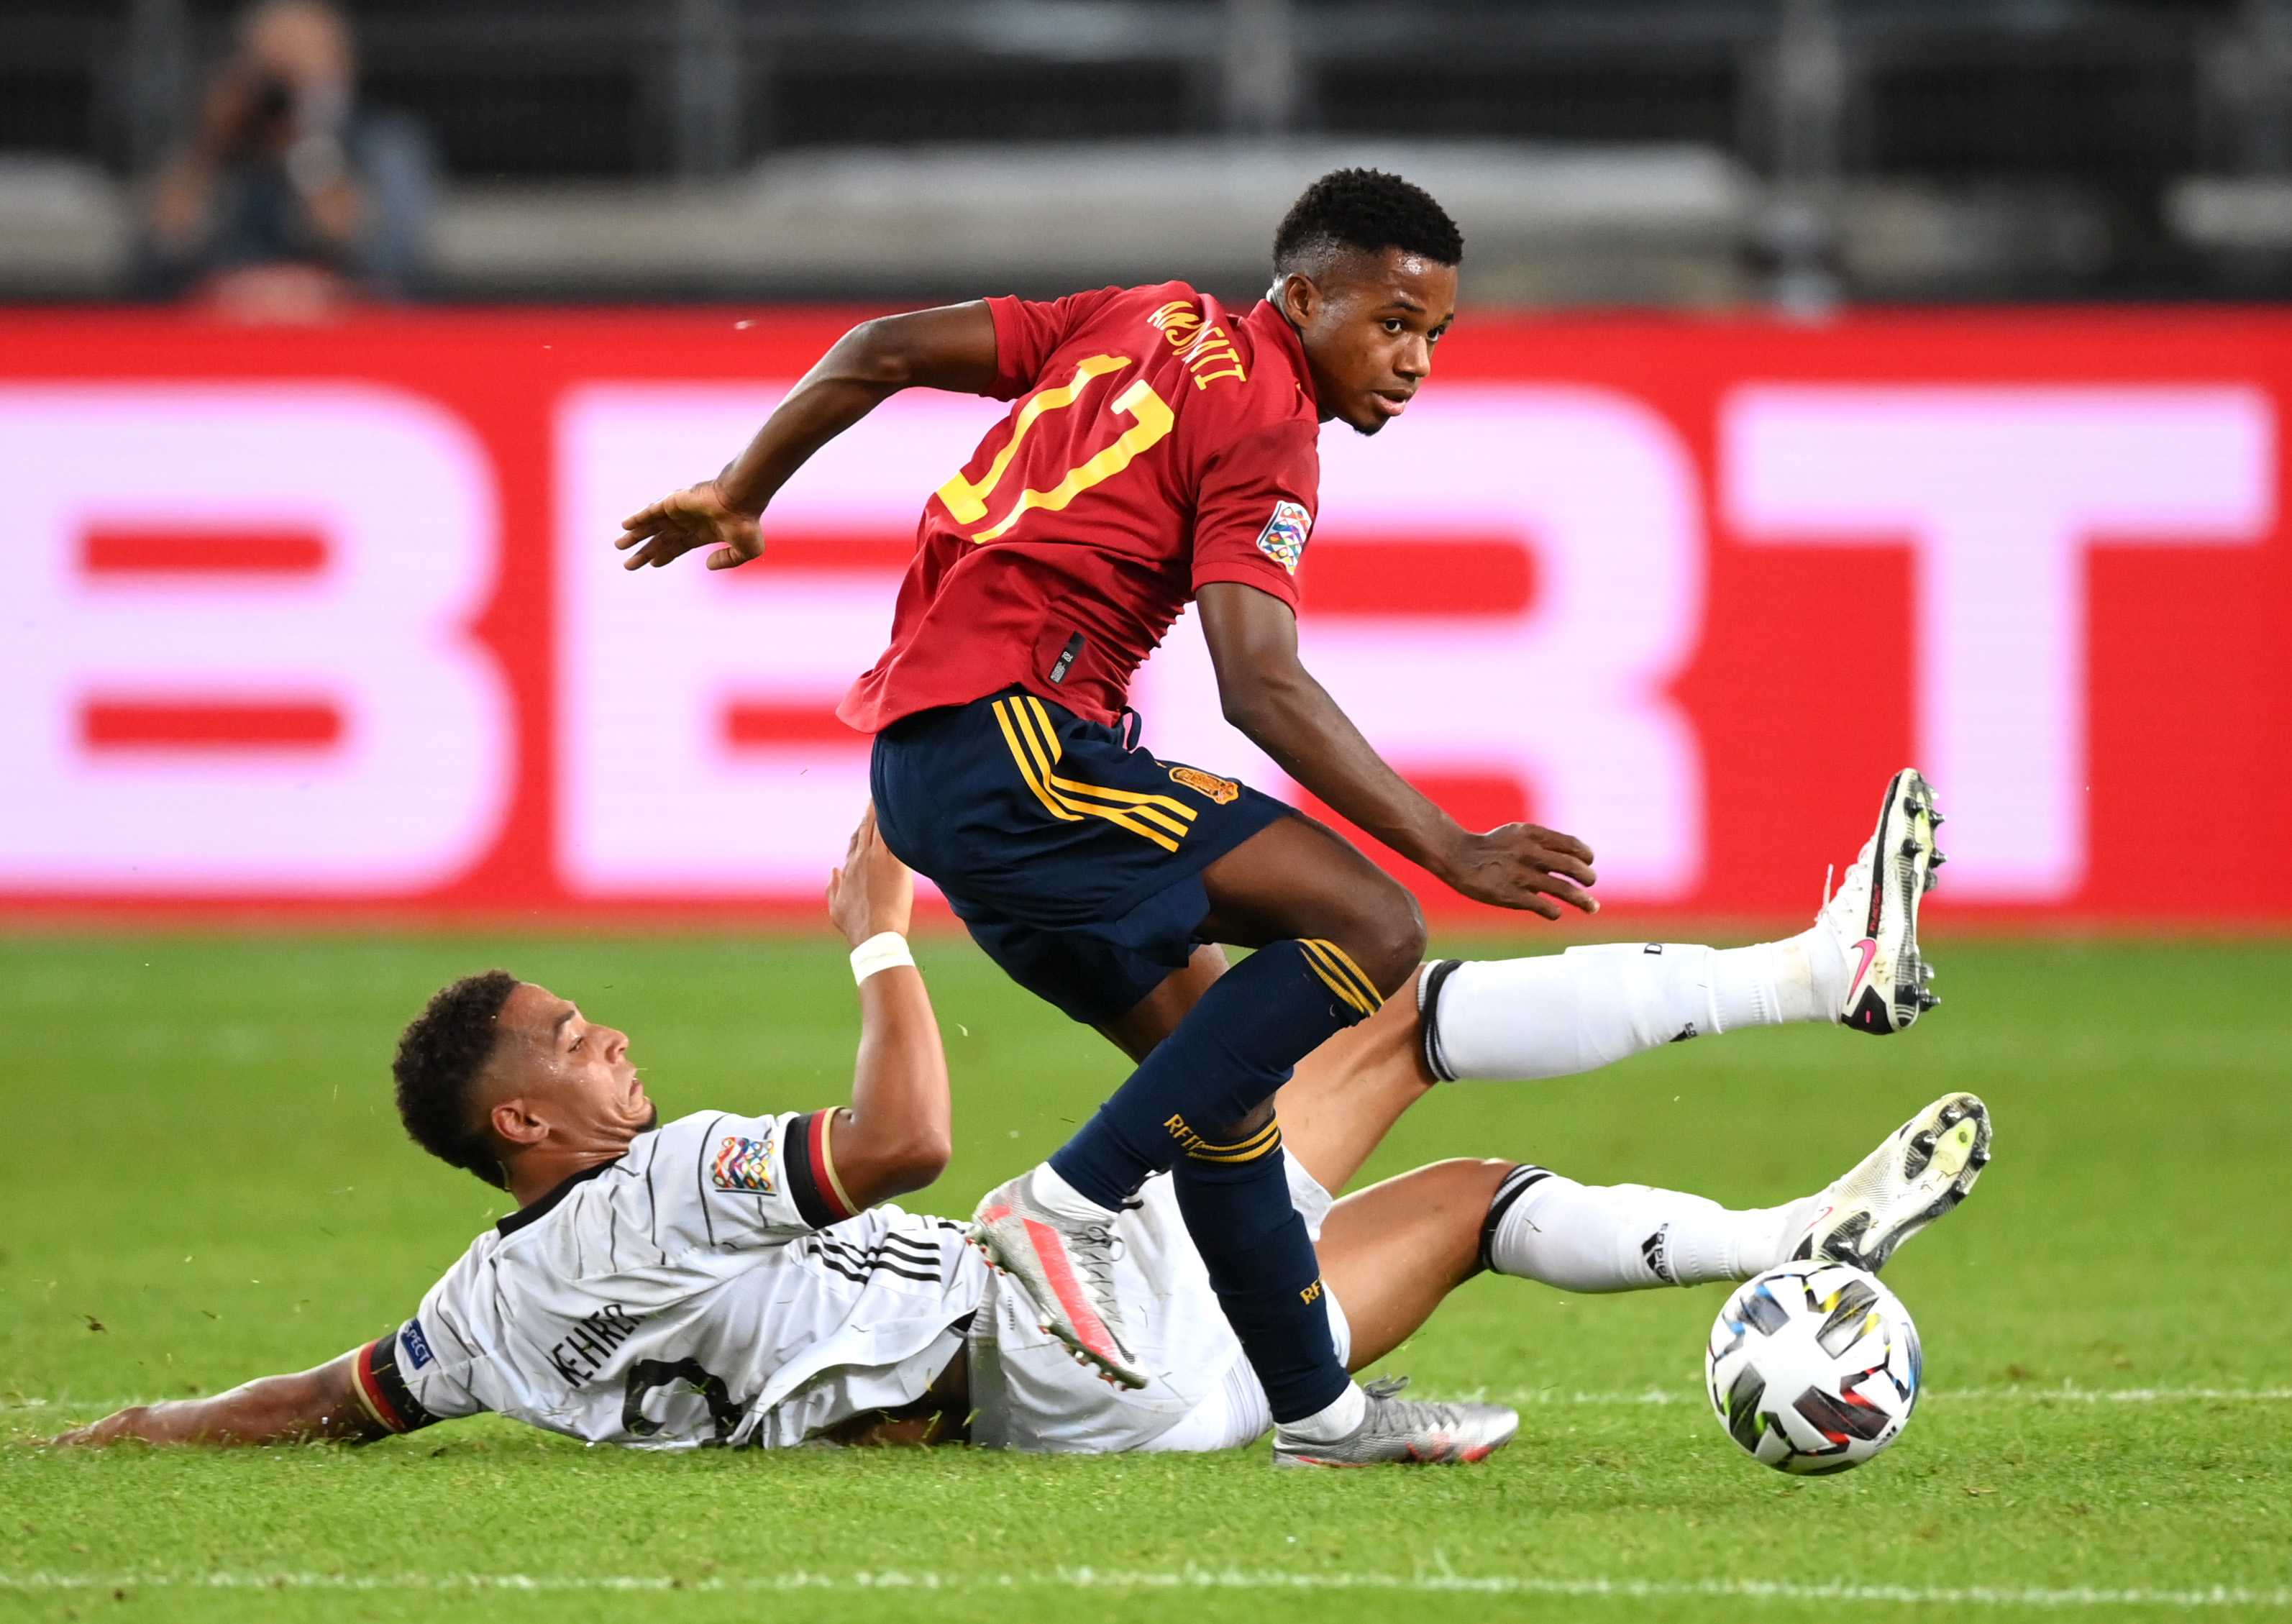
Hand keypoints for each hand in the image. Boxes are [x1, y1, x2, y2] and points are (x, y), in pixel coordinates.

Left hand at [615, 479, 762, 571]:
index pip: (678, 546)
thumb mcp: (744, 551)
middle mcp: (688, 522)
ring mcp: (679, 511)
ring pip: (652, 526)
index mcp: (703, 532)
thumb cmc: (747, 523)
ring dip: (635, 536)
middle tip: (628, 565)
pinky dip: (637, 519)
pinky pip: (650, 511)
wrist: (741, 500)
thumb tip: (706, 565)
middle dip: (644, 552)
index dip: (664, 555)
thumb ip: (727, 561)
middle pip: (661, 539)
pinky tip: (624, 526)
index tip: (652, 564)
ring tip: (618, 545)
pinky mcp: (672, 502)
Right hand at [828, 804, 913, 945]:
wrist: (875, 935)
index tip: (867, 816)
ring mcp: (877, 858)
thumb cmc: (858, 927)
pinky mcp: (894, 863)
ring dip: (883, 808)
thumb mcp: (836, 908)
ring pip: (879, 825)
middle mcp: (860, 859)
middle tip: (878, 792)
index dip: (861, 827)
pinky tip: (904, 805)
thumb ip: (832, 887)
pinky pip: (896, 834)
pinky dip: (897, 819)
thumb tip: (832, 870)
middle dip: (872, 809)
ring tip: (888, 791)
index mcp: (848, 868)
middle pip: (866, 826)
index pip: (855, 841)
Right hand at [1434, 823, 1599, 918]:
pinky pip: (1543, 906)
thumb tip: (1575, 858)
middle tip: (1590, 883)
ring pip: (1563, 889)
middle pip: (1572, 867)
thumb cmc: (1493, 847)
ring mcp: (1521, 875)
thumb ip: (1544, 843)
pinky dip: (1554, 911)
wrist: (1459, 857)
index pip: (1572, 845)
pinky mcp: (1511, 895)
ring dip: (1582, 900)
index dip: (1585, 856)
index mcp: (1533, 835)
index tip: (1588, 863)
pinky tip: (1556, 912)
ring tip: (1592, 907)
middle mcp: (1530, 853)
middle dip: (1587, 877)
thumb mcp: (1518, 833)